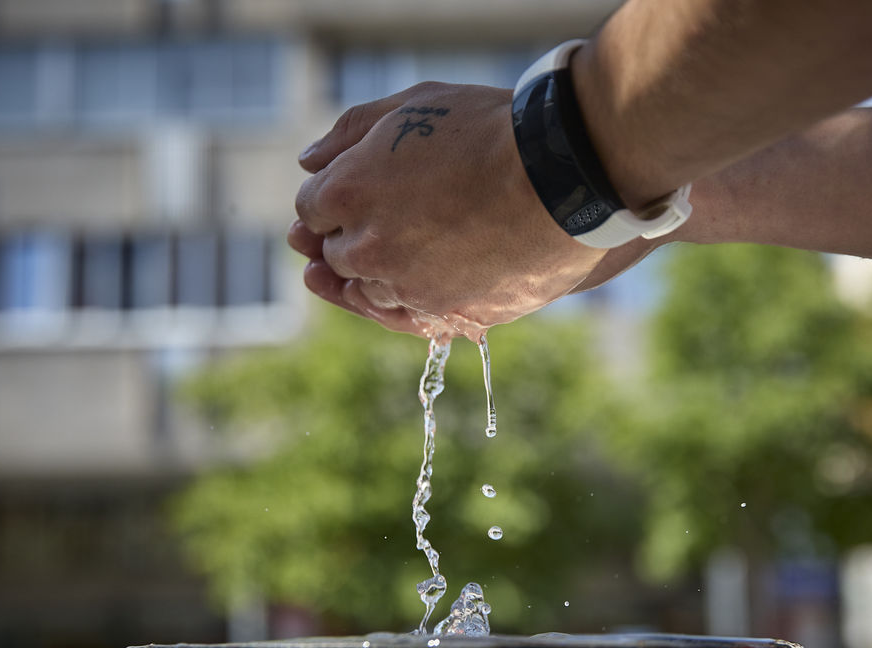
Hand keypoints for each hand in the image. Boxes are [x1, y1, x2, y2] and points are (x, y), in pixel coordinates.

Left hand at [289, 82, 611, 340]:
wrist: (562, 176)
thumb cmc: (490, 130)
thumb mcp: (415, 104)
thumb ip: (353, 131)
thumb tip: (310, 161)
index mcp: (346, 192)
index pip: (311, 209)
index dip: (331, 199)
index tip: (355, 191)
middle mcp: (366, 248)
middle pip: (336, 254)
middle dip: (349, 235)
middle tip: (383, 220)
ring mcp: (406, 288)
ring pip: (370, 291)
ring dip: (379, 273)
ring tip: (408, 250)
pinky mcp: (447, 314)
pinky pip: (410, 318)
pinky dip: (405, 304)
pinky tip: (411, 287)